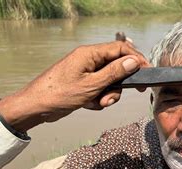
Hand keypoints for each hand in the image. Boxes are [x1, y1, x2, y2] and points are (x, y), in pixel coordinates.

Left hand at [0, 41, 148, 131]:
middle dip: (119, 84)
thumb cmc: (58, 94)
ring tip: (98, 103)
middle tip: (124, 94)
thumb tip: (133, 61)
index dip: (136, 59)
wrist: (36, 107)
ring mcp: (85, 72)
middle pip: (116, 67)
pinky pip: (99, 90)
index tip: (146, 72)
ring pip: (109, 81)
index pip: (120, 49)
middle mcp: (88, 60)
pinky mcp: (82, 84)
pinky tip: (88, 104)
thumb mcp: (92, 85)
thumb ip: (114, 72)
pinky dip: (98, 99)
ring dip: (108, 95)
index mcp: (90, 54)